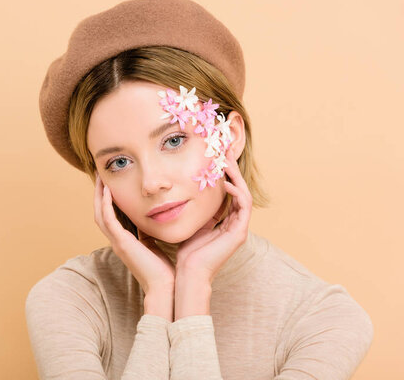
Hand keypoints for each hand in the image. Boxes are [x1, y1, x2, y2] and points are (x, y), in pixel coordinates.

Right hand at [94, 174, 175, 294]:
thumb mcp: (155, 245)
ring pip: (99, 214)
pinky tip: (107, 190)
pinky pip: (108, 219)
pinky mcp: (121, 243)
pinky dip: (106, 204)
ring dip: (98, 196)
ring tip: (100, 179)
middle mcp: (117, 241)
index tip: (110, 184)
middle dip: (99, 194)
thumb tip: (156, 218)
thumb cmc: (164, 270)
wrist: (166, 287)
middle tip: (100, 176)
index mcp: (124, 242)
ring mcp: (117, 242)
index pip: (110, 217)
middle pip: (100, 213)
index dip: (108, 201)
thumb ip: (150, 233)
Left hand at [175, 148, 252, 283]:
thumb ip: (193, 211)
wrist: (189, 274)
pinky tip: (226, 183)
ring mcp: (239, 228)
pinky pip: (243, 207)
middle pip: (239, 189)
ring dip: (236, 176)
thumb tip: (180, 193)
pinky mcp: (239, 233)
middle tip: (226, 151)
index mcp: (224, 221)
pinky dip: (237, 193)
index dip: (225, 174)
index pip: (228, 192)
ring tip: (227, 162)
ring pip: (244, 194)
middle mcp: (234, 223)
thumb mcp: (190, 224)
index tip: (217, 156)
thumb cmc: (186, 253)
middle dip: (233, 169)